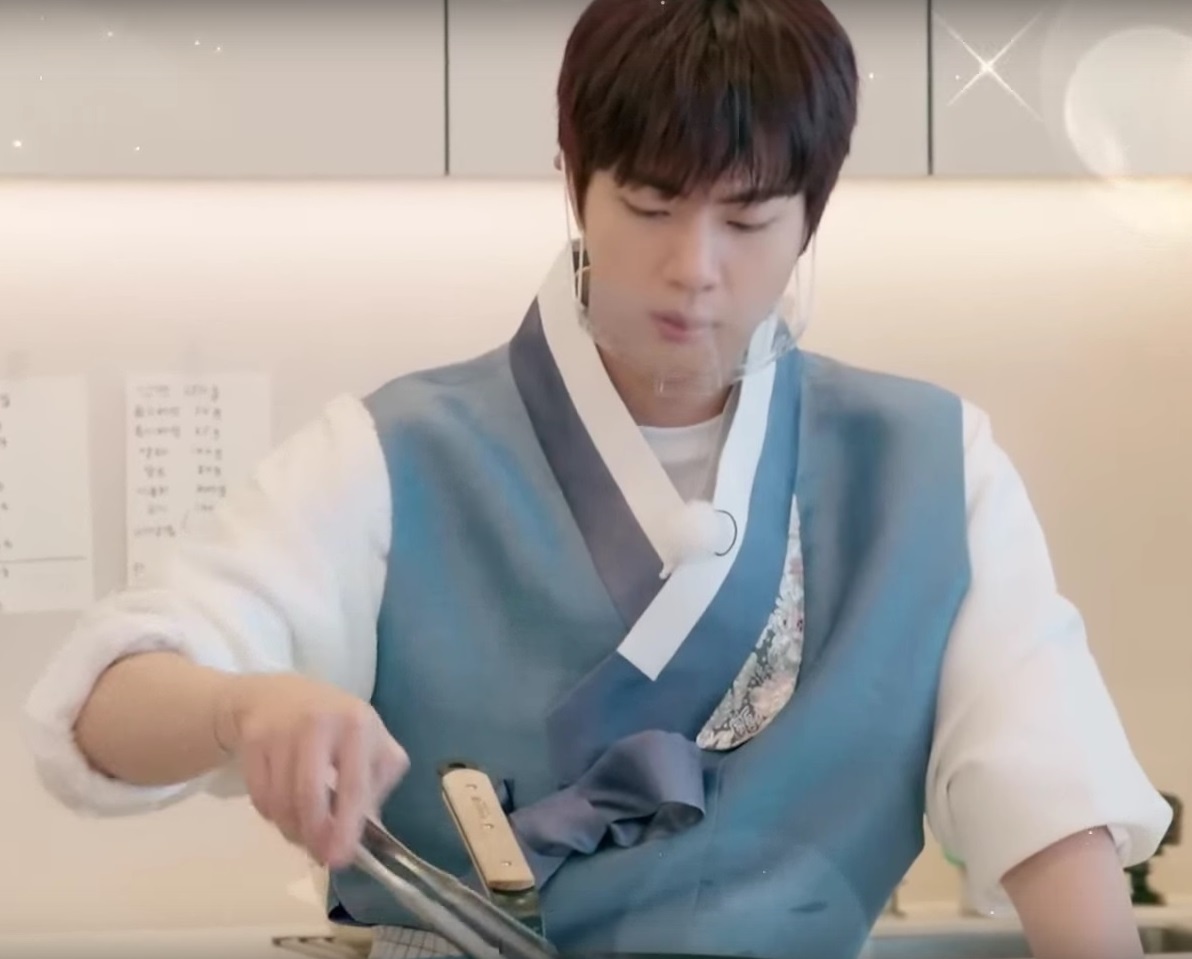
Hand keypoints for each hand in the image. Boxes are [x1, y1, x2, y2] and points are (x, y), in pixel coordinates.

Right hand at [214, 672, 408, 868]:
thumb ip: (375, 786)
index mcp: (358, 724)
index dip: (346, 826)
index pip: (353, 785)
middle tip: (319, 855)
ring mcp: (282, 730)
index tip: (341, 858)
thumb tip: (365, 836)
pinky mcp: (253, 739)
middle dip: (314, 834)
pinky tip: (284, 811)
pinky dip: (272, 814)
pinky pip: (260, 796)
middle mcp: (320, 723)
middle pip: (309, 795)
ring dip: (292, 829)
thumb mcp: (370, 743)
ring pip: (282, 800)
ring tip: (303, 833)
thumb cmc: (337, 726)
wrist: (279, 696)